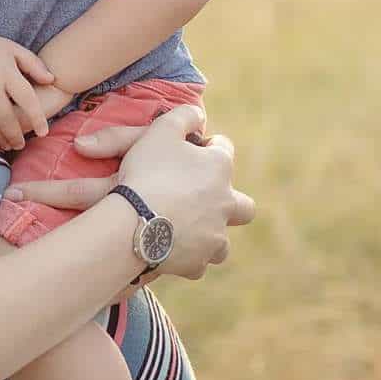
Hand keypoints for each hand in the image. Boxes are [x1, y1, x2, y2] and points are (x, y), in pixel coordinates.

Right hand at [0, 22, 63, 151]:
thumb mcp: (14, 50)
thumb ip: (34, 65)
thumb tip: (51, 80)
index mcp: (6, 74)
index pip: (26, 100)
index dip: (37, 118)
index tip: (43, 132)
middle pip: (6, 119)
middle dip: (16, 135)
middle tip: (23, 145)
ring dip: (0, 139)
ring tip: (9, 146)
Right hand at [2, 103, 253, 279]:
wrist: (136, 221)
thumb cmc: (149, 172)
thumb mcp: (162, 129)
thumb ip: (183, 116)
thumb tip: (198, 115)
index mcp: (220, 168)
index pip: (224, 150)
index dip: (211, 148)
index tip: (198, 149)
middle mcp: (226, 204)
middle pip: (244, 208)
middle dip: (231, 205)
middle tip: (209, 202)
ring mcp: (214, 237)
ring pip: (223, 243)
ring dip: (211, 237)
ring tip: (191, 235)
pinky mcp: (197, 262)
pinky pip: (198, 264)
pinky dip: (189, 260)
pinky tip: (175, 256)